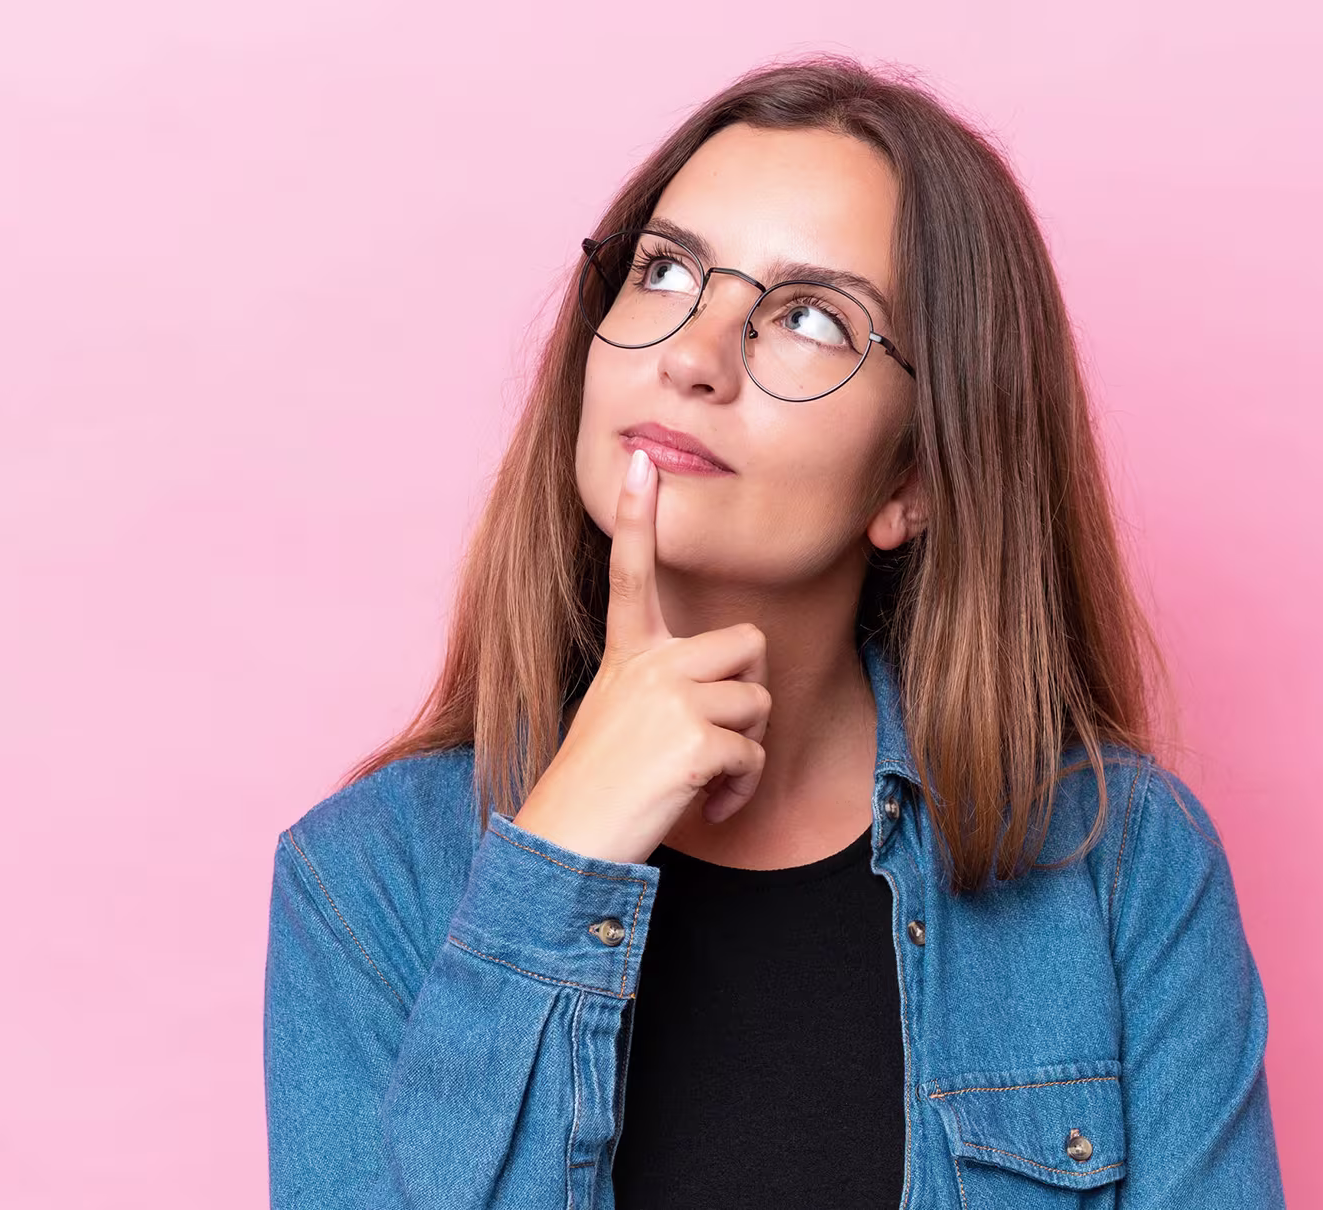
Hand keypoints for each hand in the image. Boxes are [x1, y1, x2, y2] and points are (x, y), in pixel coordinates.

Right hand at [511, 448, 770, 864]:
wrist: (565, 846)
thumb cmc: (597, 789)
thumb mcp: (619, 718)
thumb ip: (664, 689)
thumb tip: (731, 696)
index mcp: (627, 655)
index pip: (632, 573)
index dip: (638, 516)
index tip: (641, 462)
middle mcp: (648, 666)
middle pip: (746, 644)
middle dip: (750, 693)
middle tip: (720, 736)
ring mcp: (670, 700)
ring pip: (758, 704)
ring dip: (745, 752)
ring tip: (705, 781)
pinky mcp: (693, 740)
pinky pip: (752, 754)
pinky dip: (739, 790)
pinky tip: (707, 807)